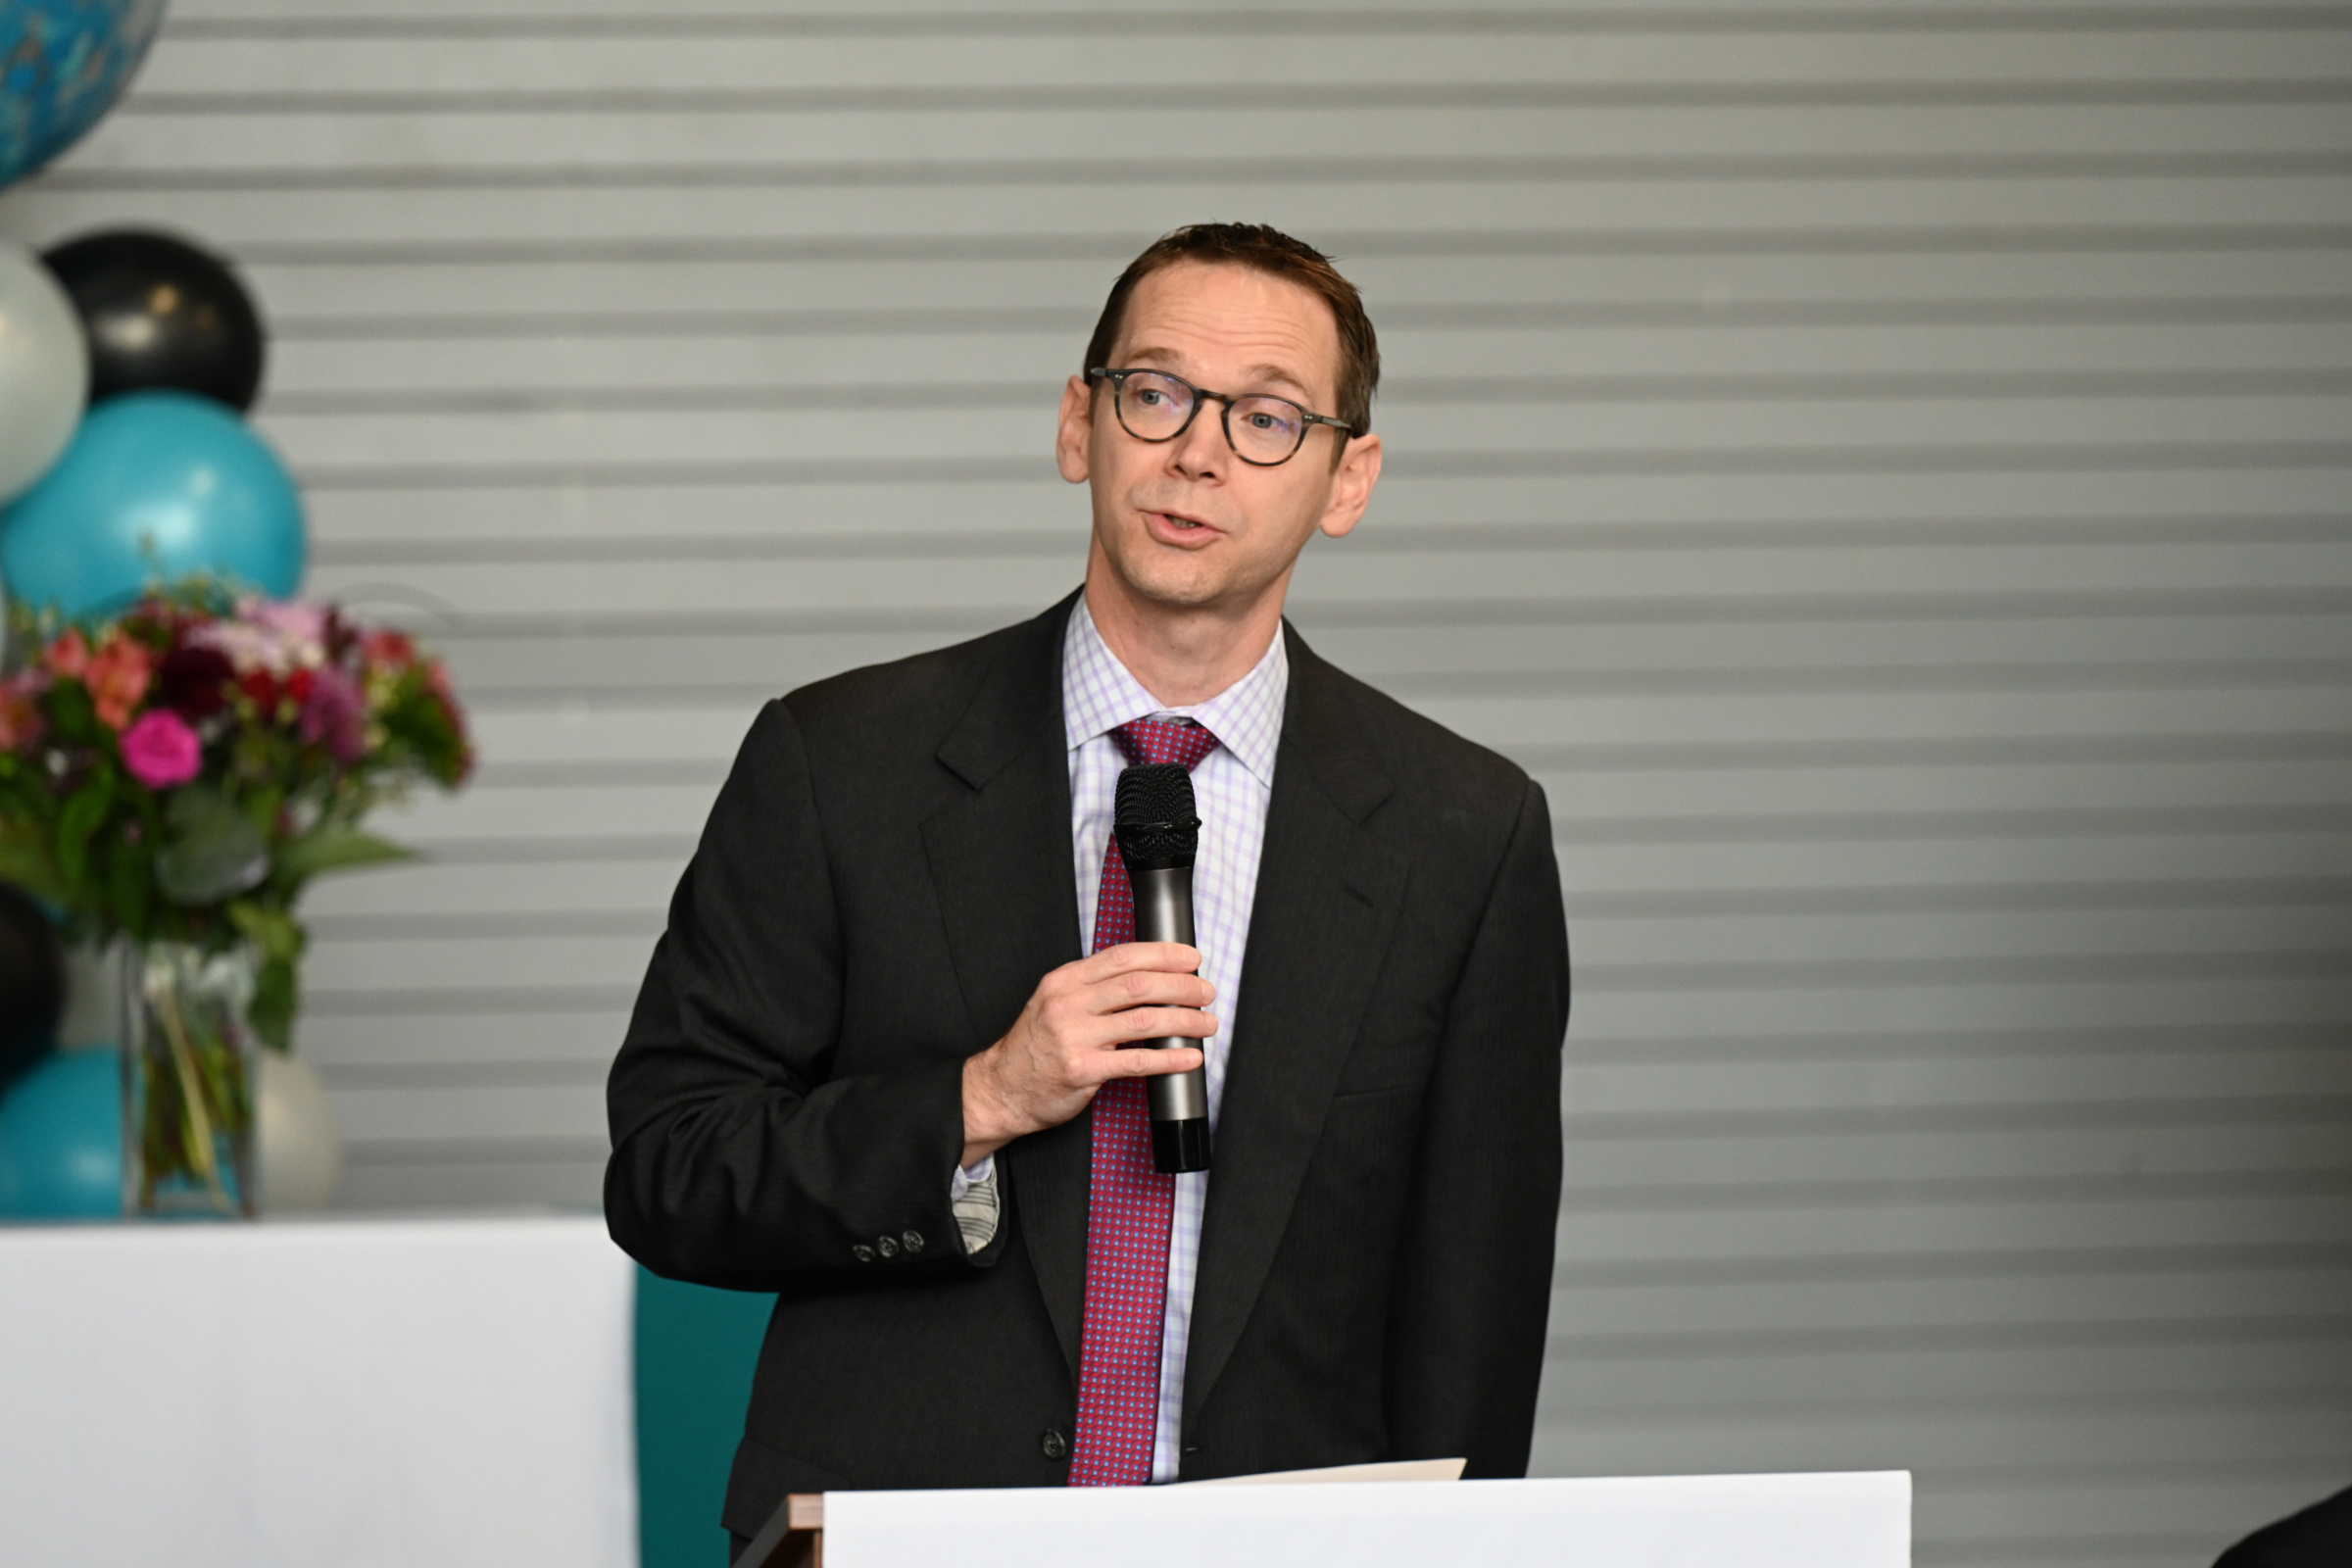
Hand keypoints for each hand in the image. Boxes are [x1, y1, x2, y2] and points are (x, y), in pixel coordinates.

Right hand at [960, 942, 1213, 1165]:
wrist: (1000, 1088)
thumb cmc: (1034, 1047)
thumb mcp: (1056, 1003)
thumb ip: (1094, 989)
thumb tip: (1148, 979)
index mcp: (1065, 981)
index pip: (1122, 957)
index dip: (1163, 955)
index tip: (1190, 959)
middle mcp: (1069, 1003)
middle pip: (1139, 985)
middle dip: (1182, 987)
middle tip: (1205, 992)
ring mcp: (1074, 1037)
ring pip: (1143, 1021)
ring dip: (1184, 1021)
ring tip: (1206, 1023)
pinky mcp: (1082, 1070)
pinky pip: (1136, 1062)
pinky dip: (1169, 1058)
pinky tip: (1189, 1057)